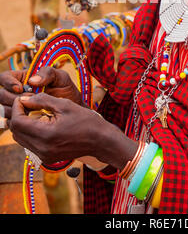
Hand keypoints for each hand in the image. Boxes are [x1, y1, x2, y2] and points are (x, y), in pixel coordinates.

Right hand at [0, 67, 82, 123]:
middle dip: (12, 99)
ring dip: (15, 112)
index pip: (4, 77)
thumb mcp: (60, 77)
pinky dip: (18, 122)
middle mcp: (15, 93)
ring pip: (4, 109)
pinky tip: (29, 122)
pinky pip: (11, 122)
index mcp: (21, 78)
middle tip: (28, 103)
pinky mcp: (20, 120)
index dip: (8, 83)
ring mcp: (16, 107)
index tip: (20, 89)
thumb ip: (48, 73)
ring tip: (32, 112)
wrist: (72, 109)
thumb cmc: (66, 90)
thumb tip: (32, 80)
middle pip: (1, 95)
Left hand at [10, 93, 137, 168]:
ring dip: (24, 124)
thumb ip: (42, 100)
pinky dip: (31, 132)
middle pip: (16, 132)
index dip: (18, 107)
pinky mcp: (47, 158)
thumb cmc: (86, 120)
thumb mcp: (64, 105)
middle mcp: (42, 149)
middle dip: (19, 115)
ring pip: (21, 139)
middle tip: (29, 104)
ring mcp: (44, 156)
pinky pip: (30, 144)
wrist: (101, 140)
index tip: (24, 98)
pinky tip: (43, 123)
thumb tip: (24, 98)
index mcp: (46, 135)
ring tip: (37, 112)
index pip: (17, 122)